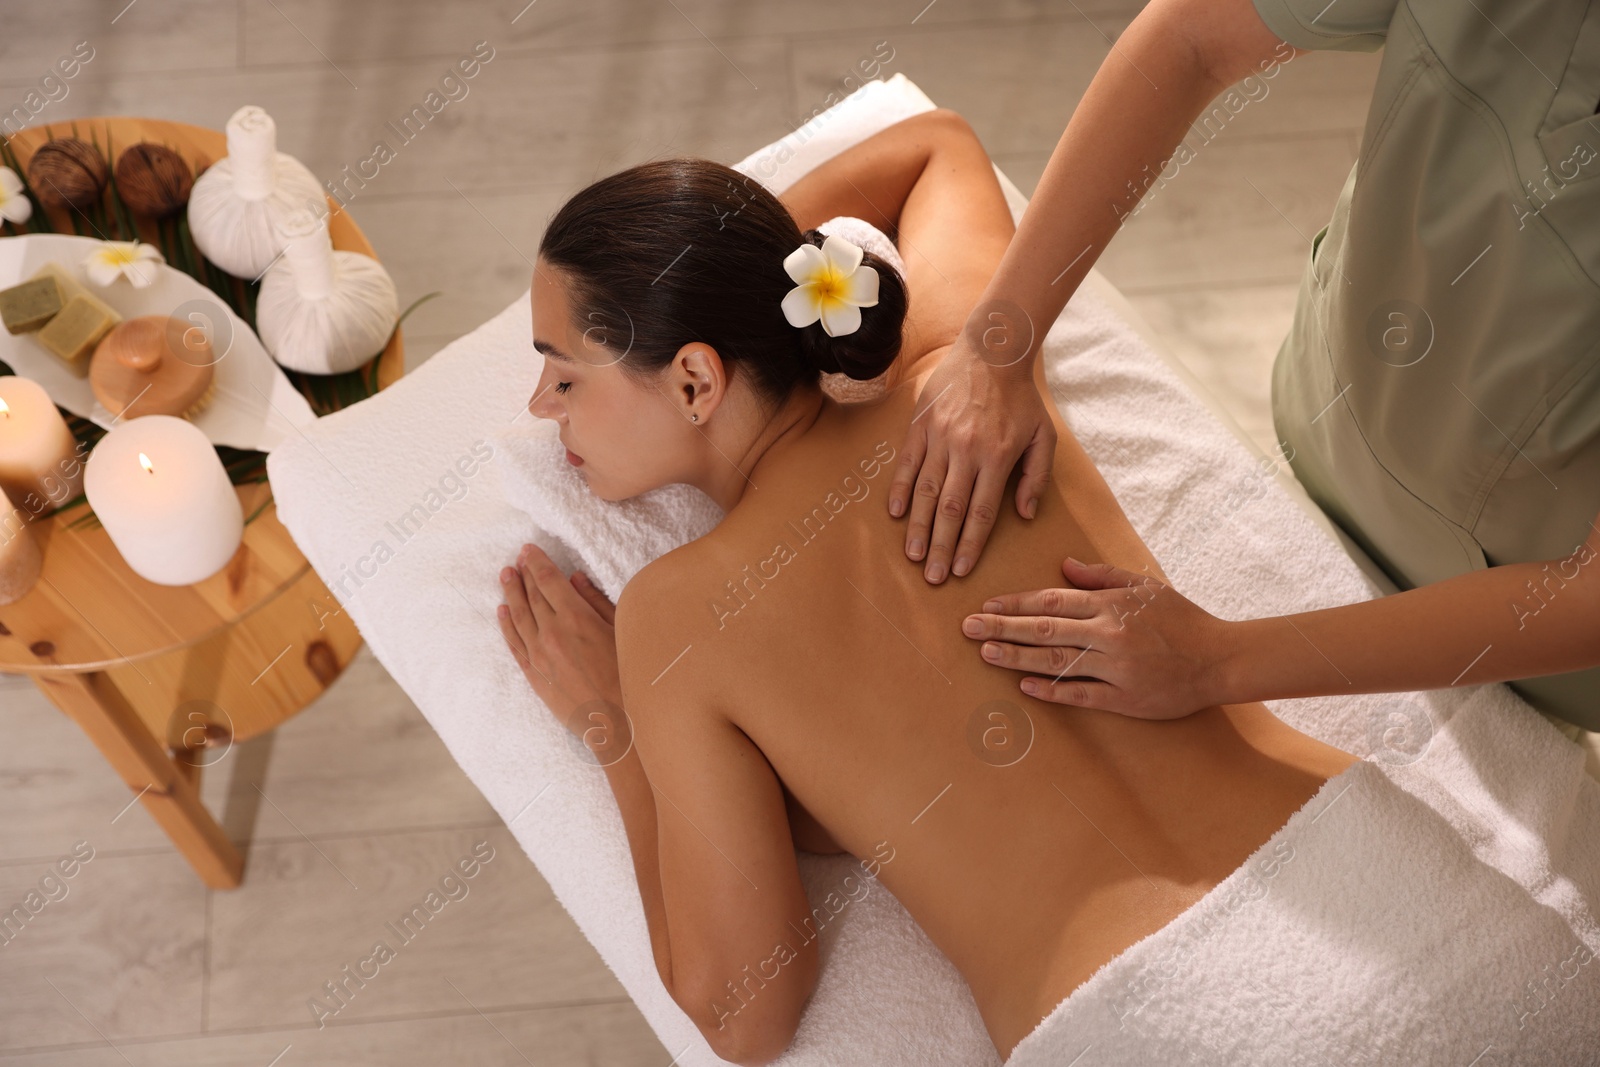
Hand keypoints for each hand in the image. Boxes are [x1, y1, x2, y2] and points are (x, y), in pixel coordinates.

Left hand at [497, 543, 627, 748]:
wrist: (618, 723)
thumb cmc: (629, 674)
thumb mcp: (621, 630)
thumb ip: (596, 602)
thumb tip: (575, 579)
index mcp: (576, 618)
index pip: (549, 581)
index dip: (537, 562)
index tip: (528, 548)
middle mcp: (552, 633)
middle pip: (531, 596)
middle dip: (523, 574)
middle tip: (517, 558)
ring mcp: (539, 656)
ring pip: (518, 617)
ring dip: (510, 594)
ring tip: (505, 576)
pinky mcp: (535, 676)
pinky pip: (514, 644)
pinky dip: (506, 625)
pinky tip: (501, 611)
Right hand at [889, 337, 1056, 583]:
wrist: (992, 351)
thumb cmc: (1021, 398)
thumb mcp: (1044, 435)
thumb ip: (1036, 477)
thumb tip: (1024, 515)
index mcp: (997, 458)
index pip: (981, 513)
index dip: (970, 546)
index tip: (961, 570)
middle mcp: (966, 451)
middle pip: (950, 510)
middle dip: (940, 547)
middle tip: (932, 577)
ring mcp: (940, 437)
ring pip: (926, 491)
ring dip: (917, 526)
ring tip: (912, 555)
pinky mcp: (921, 425)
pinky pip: (907, 463)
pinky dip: (899, 489)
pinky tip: (895, 513)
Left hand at [961, 556, 1233, 718]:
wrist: (1221, 658)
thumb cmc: (1181, 619)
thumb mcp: (1145, 586)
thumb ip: (1103, 576)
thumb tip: (1065, 565)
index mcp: (1111, 604)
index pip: (1052, 600)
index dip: (1015, 603)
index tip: (986, 605)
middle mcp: (1108, 634)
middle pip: (1045, 629)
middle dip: (1002, 628)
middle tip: (968, 628)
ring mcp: (1115, 668)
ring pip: (1056, 661)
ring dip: (1017, 657)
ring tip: (985, 654)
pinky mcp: (1125, 698)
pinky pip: (1081, 694)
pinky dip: (1051, 690)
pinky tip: (1024, 686)